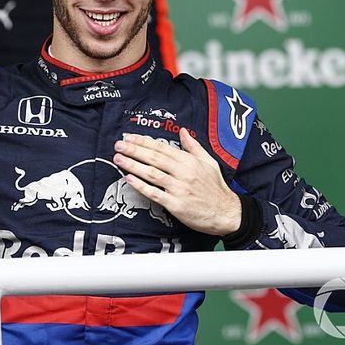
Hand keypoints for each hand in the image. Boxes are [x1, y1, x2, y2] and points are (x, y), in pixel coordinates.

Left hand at [113, 128, 241, 236]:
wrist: (226, 213)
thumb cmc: (216, 188)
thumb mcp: (209, 162)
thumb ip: (193, 146)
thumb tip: (183, 131)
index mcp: (189, 161)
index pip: (162, 147)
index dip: (143, 141)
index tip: (129, 137)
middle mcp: (183, 172)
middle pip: (154, 158)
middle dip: (134, 150)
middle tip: (118, 145)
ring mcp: (179, 189)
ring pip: (151, 173)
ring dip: (133, 165)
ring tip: (118, 159)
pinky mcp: (176, 205)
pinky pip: (155, 193)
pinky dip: (141, 186)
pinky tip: (129, 179)